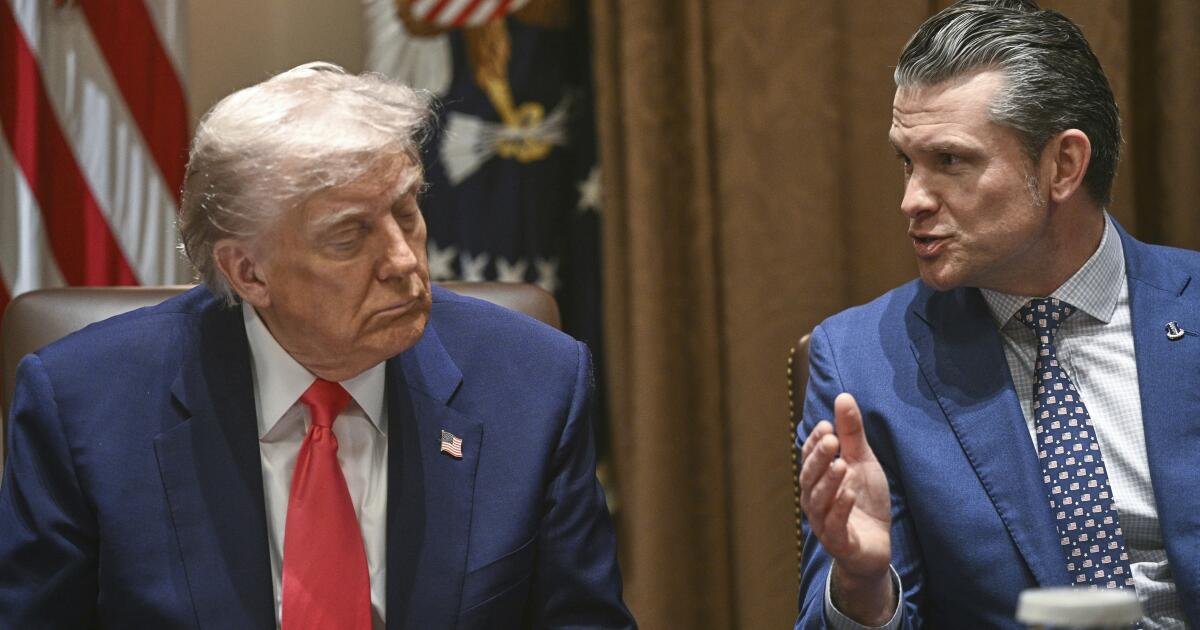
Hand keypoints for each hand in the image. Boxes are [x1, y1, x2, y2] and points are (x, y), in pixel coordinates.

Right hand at [799, 393, 894, 623]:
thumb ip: (851, 433)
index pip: (809, 457)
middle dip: (819, 457)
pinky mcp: (840, 542)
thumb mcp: (863, 462)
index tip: (826, 424)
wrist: (875, 545)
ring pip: (818, 501)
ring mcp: (825, 522)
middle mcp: (815, 500)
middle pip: (809, 477)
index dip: (815, 442)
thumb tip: (843, 396)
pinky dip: (841, 509)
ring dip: (829, 482)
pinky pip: (835, 526)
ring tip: (841, 465)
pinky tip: (850, 494)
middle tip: (831, 438)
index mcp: (818, 479)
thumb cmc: (864, 501)